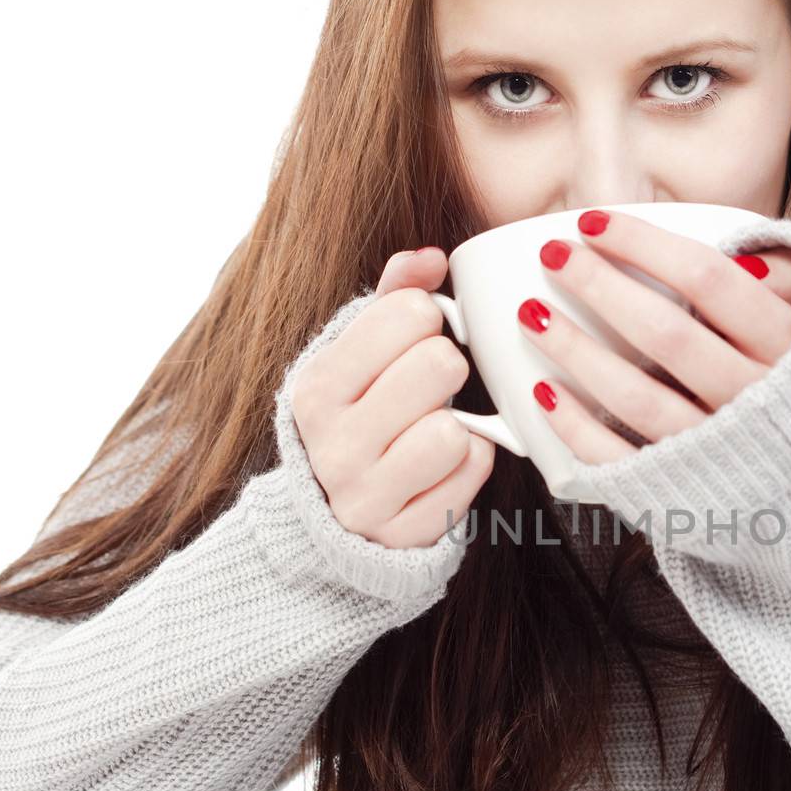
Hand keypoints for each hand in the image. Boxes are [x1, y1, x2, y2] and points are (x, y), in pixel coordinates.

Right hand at [289, 248, 495, 549]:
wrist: (338, 517)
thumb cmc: (364, 415)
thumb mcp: (362, 354)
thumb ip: (394, 296)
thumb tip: (433, 256)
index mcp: (316, 388)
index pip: (407, 313)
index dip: (428, 319)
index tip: (415, 339)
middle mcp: (332, 445)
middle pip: (440, 365)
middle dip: (448, 369)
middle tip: (433, 386)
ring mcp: (365, 497)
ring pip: (454, 430)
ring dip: (461, 425)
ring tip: (437, 428)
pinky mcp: (404, 534)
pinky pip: (474, 471)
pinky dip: (472, 462)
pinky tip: (445, 465)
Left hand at [516, 209, 790, 464]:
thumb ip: (786, 281)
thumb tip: (742, 253)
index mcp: (788, 348)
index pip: (709, 278)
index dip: (644, 245)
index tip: (593, 224)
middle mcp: (754, 401)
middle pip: (666, 333)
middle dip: (599, 286)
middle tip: (554, 256)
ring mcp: (715, 451)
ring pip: (636, 397)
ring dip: (576, 351)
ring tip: (532, 314)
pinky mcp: (680, 491)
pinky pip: (618, 460)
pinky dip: (576, 426)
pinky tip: (544, 391)